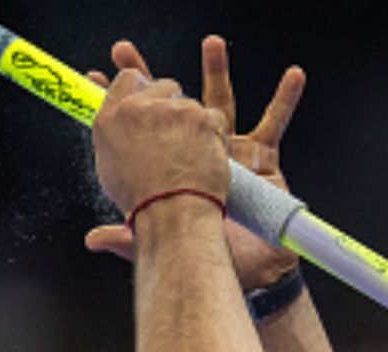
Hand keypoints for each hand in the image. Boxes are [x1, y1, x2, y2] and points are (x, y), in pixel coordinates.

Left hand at [86, 38, 306, 290]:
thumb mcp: (159, 244)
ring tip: (212, 44)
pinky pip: (277, 122)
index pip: (136, 128)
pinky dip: (287, 98)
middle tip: (123, 50)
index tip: (92, 79)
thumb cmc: (206, 255)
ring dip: (216, 70)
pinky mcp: (263, 157)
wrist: (247, 270)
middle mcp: (193, 152)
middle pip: (169, 104)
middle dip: (148, 75)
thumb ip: (125, 238)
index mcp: (166, 166)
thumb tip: (93, 240)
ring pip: (220, 102)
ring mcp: (229, 151)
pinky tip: (294, 75)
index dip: (115, 103)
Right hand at [90, 66, 230, 218]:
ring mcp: (169, 110)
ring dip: (195, 125)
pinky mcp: (199, 117)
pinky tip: (209, 159)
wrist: (171, 216)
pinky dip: (216, 137)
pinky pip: (215, 118)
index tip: (153, 99)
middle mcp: (136, 108)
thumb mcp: (112, 172)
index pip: (128, 81)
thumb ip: (116, 141)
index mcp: (109, 119)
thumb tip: (121, 131)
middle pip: (163, 87)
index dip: (144, 88)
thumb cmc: (143, 205)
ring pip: (191, 105)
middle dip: (174, 105)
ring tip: (192, 159)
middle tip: (180, 136)